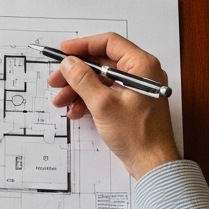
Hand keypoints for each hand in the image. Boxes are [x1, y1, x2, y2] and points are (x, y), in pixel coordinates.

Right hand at [48, 32, 179, 178]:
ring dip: (79, 89)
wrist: (152, 165)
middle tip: (56, 80)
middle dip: (76, 73)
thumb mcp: (103, 104)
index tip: (64, 51)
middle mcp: (141, 73)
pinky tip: (75, 111)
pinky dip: (89, 100)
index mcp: (142, 65)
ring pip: (101, 80)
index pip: (109, 43)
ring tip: (61, 101)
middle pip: (102, 63)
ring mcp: (136, 89)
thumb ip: (83, 79)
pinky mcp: (131, 103)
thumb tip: (69, 62)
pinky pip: (106, 93)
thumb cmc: (138, 136)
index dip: (83, 46)